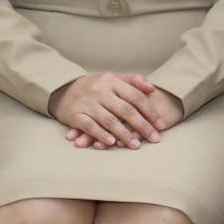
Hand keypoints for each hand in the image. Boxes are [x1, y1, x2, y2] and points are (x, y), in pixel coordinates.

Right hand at [58, 73, 177, 148]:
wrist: (63, 89)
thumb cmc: (95, 86)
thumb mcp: (113, 78)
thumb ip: (133, 81)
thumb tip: (152, 89)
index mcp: (112, 81)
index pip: (136, 97)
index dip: (150, 112)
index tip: (161, 125)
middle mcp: (100, 91)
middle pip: (125, 110)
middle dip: (142, 126)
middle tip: (154, 138)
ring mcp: (87, 103)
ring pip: (109, 120)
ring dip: (124, 134)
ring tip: (136, 145)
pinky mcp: (74, 115)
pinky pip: (89, 126)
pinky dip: (100, 134)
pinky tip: (111, 143)